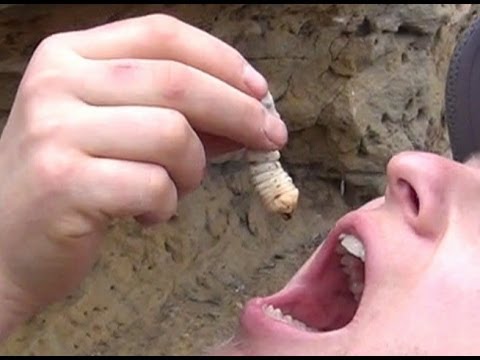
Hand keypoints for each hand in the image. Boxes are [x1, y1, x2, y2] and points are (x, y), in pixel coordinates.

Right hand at [0, 14, 287, 336]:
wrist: (2, 245)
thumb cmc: (71, 182)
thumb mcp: (119, 132)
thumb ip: (179, 116)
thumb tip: (250, 114)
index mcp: (70, 56)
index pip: (163, 35)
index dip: (223, 60)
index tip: (260, 91)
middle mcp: (57, 82)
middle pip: (179, 82)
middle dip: (241, 113)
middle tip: (270, 138)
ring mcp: (56, 132)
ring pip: (173, 135)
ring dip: (194, 170)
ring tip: (176, 189)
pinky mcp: (64, 183)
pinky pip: (154, 186)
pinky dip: (167, 206)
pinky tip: (147, 216)